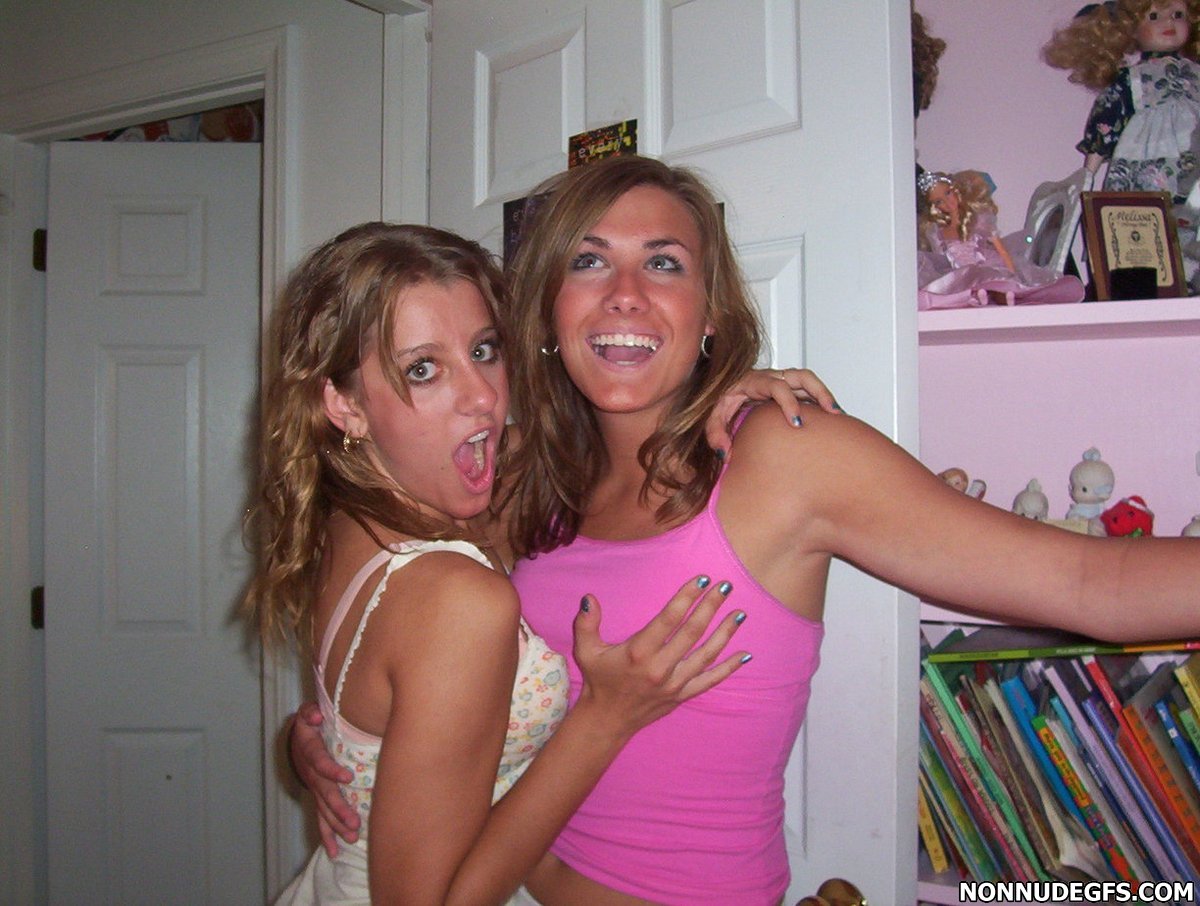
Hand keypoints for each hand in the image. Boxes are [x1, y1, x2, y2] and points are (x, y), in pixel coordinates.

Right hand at [288, 702, 360, 854]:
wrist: (300, 737)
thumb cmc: (311, 722)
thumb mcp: (308, 712)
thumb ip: (310, 712)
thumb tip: (315, 716)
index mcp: (310, 750)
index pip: (318, 761)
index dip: (331, 769)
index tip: (348, 776)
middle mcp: (310, 773)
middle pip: (324, 793)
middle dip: (338, 808)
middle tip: (353, 822)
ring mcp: (314, 788)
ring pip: (324, 809)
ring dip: (336, 824)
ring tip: (352, 836)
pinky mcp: (318, 797)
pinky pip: (321, 819)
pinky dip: (327, 836)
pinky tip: (335, 851)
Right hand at [571, 575, 748, 736]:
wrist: (608, 720)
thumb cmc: (599, 679)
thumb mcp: (586, 651)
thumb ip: (586, 624)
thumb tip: (589, 598)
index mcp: (638, 653)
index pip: (668, 619)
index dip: (686, 597)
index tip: (702, 579)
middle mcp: (660, 668)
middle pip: (692, 632)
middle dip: (711, 607)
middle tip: (726, 586)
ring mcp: (674, 684)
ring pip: (707, 655)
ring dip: (725, 632)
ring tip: (740, 613)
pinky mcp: (683, 696)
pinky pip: (710, 680)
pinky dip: (729, 668)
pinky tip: (745, 654)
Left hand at [705, 367, 840, 459]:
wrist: (718, 386)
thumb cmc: (717, 400)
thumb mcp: (710, 417)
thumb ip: (714, 434)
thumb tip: (725, 454)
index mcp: (753, 381)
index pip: (777, 386)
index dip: (789, 403)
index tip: (797, 422)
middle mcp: (771, 377)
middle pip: (801, 376)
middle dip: (819, 393)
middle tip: (831, 413)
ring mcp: (780, 379)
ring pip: (808, 380)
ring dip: (825, 394)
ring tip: (838, 415)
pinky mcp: (787, 386)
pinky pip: (807, 389)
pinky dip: (820, 399)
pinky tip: (830, 417)